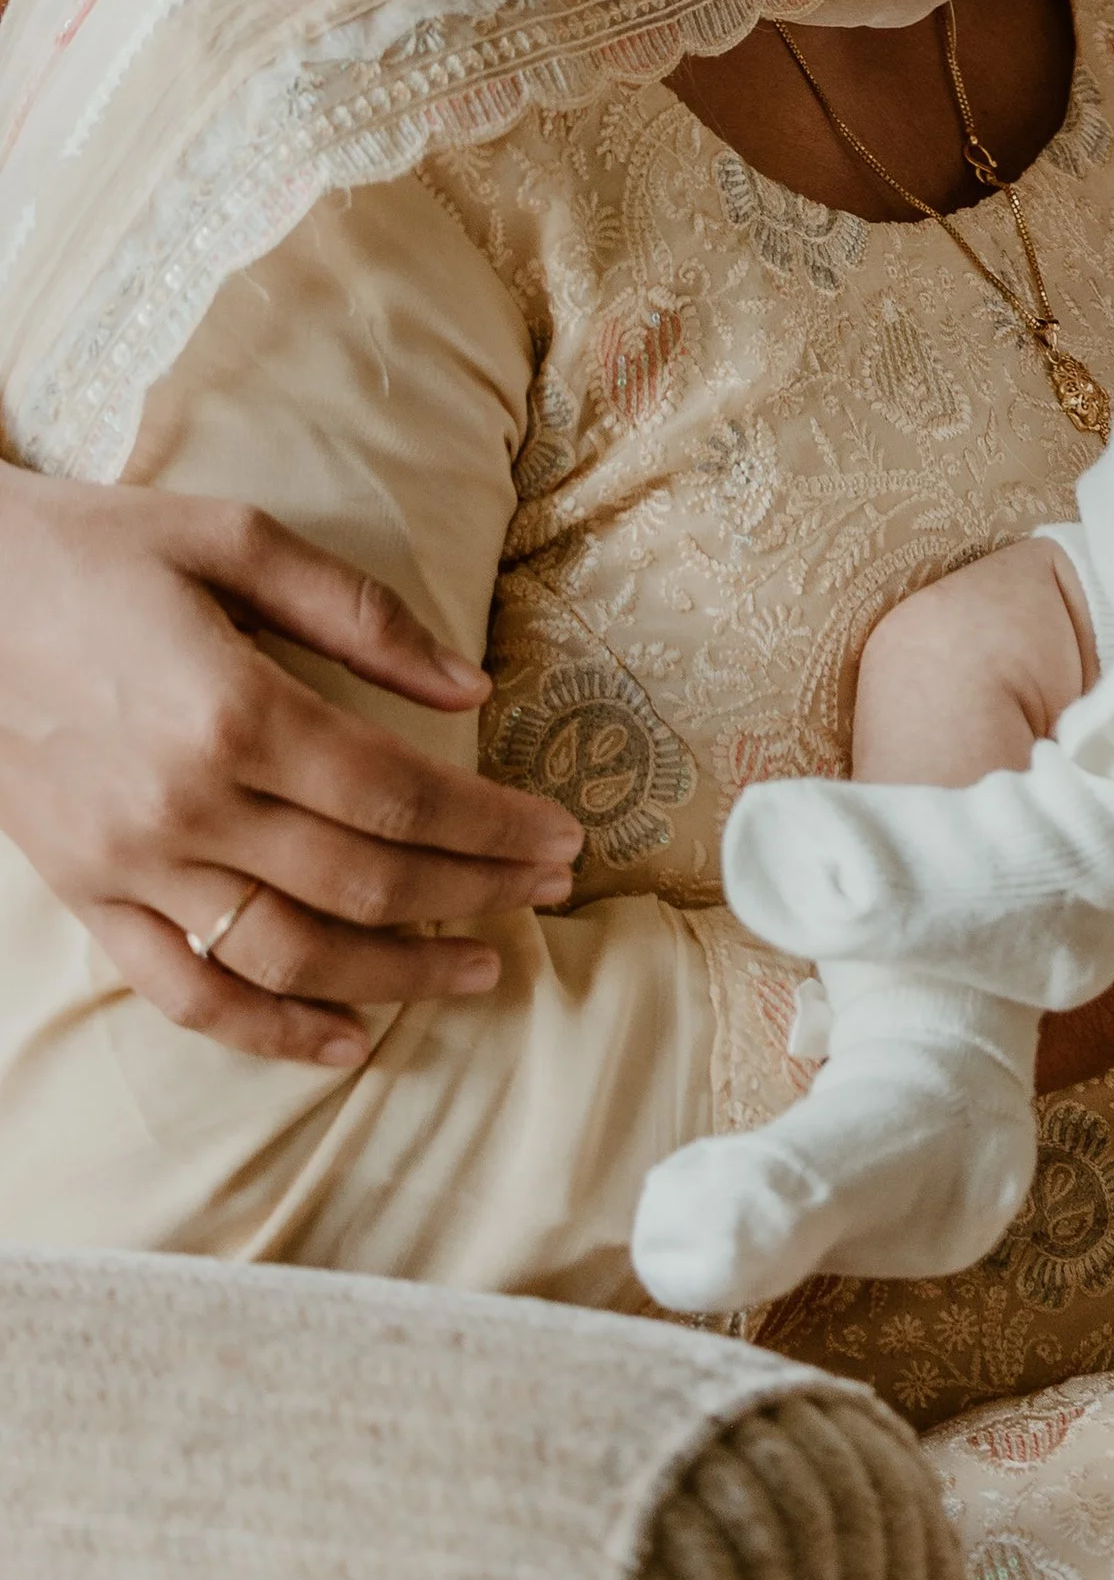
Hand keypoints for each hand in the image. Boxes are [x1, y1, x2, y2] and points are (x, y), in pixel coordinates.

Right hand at [0, 475, 583, 1066]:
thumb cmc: (99, 549)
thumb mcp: (236, 538)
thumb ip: (361, 616)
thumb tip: (471, 689)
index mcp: (234, 709)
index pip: (400, 796)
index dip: (493, 827)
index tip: (561, 837)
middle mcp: (186, 803)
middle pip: (365, 879)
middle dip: (476, 892)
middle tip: (552, 892)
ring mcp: (131, 863)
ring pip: (291, 952)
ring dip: (399, 973)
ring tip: (481, 966)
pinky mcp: (87, 894)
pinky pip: (184, 991)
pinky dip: (269, 1031)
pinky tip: (346, 1041)